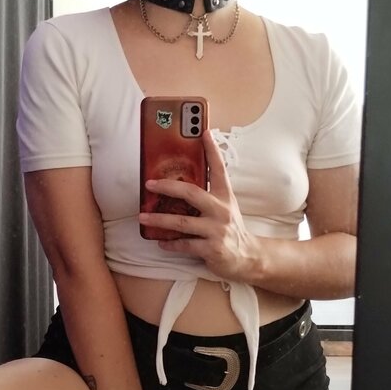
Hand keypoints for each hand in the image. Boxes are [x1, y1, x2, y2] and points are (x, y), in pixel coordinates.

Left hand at [137, 130, 262, 282]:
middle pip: (191, 193)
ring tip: (142, 217)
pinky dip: (170, 243)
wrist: (248, 257)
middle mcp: (222, 210)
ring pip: (182, 221)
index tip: (204, 132)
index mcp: (225, 196)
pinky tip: (161, 242)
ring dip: (159, 219)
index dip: (212, 150)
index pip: (219, 169)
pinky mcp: (212, 248)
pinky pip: (184, 244)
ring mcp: (217, 230)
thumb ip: (208, 196)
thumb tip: (180, 185)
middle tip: (149, 184)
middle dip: (167, 187)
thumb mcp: (225, 208)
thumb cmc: (230, 229)